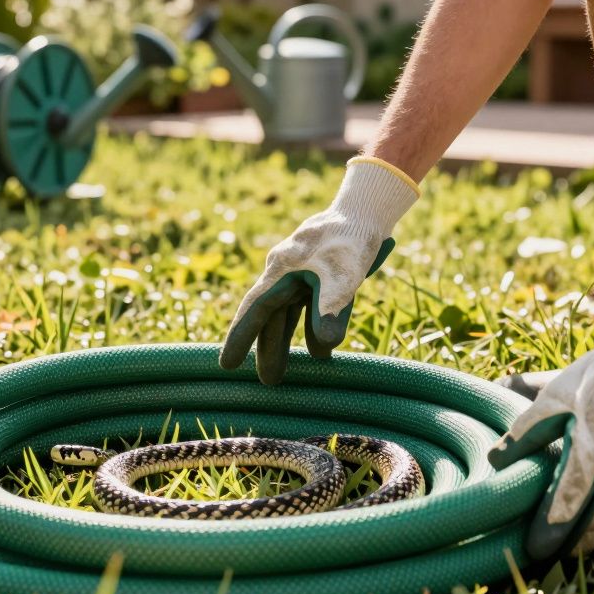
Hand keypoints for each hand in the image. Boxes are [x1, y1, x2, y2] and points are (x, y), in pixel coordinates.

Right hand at [219, 157, 418, 383]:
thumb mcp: (344, 276)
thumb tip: (322, 348)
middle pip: (270, 317)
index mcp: (282, 270)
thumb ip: (330, 310)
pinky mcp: (317, 276)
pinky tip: (319, 352)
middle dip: (266, 349)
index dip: (240, 337)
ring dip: (286, 344)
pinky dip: (310, 329)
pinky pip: (307, 307)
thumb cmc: (351, 239)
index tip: (226, 364)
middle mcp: (285, 273)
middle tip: (266, 383)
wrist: (367, 210)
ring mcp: (300, 275)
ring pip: (287, 315)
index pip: (255, 309)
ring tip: (281, 375)